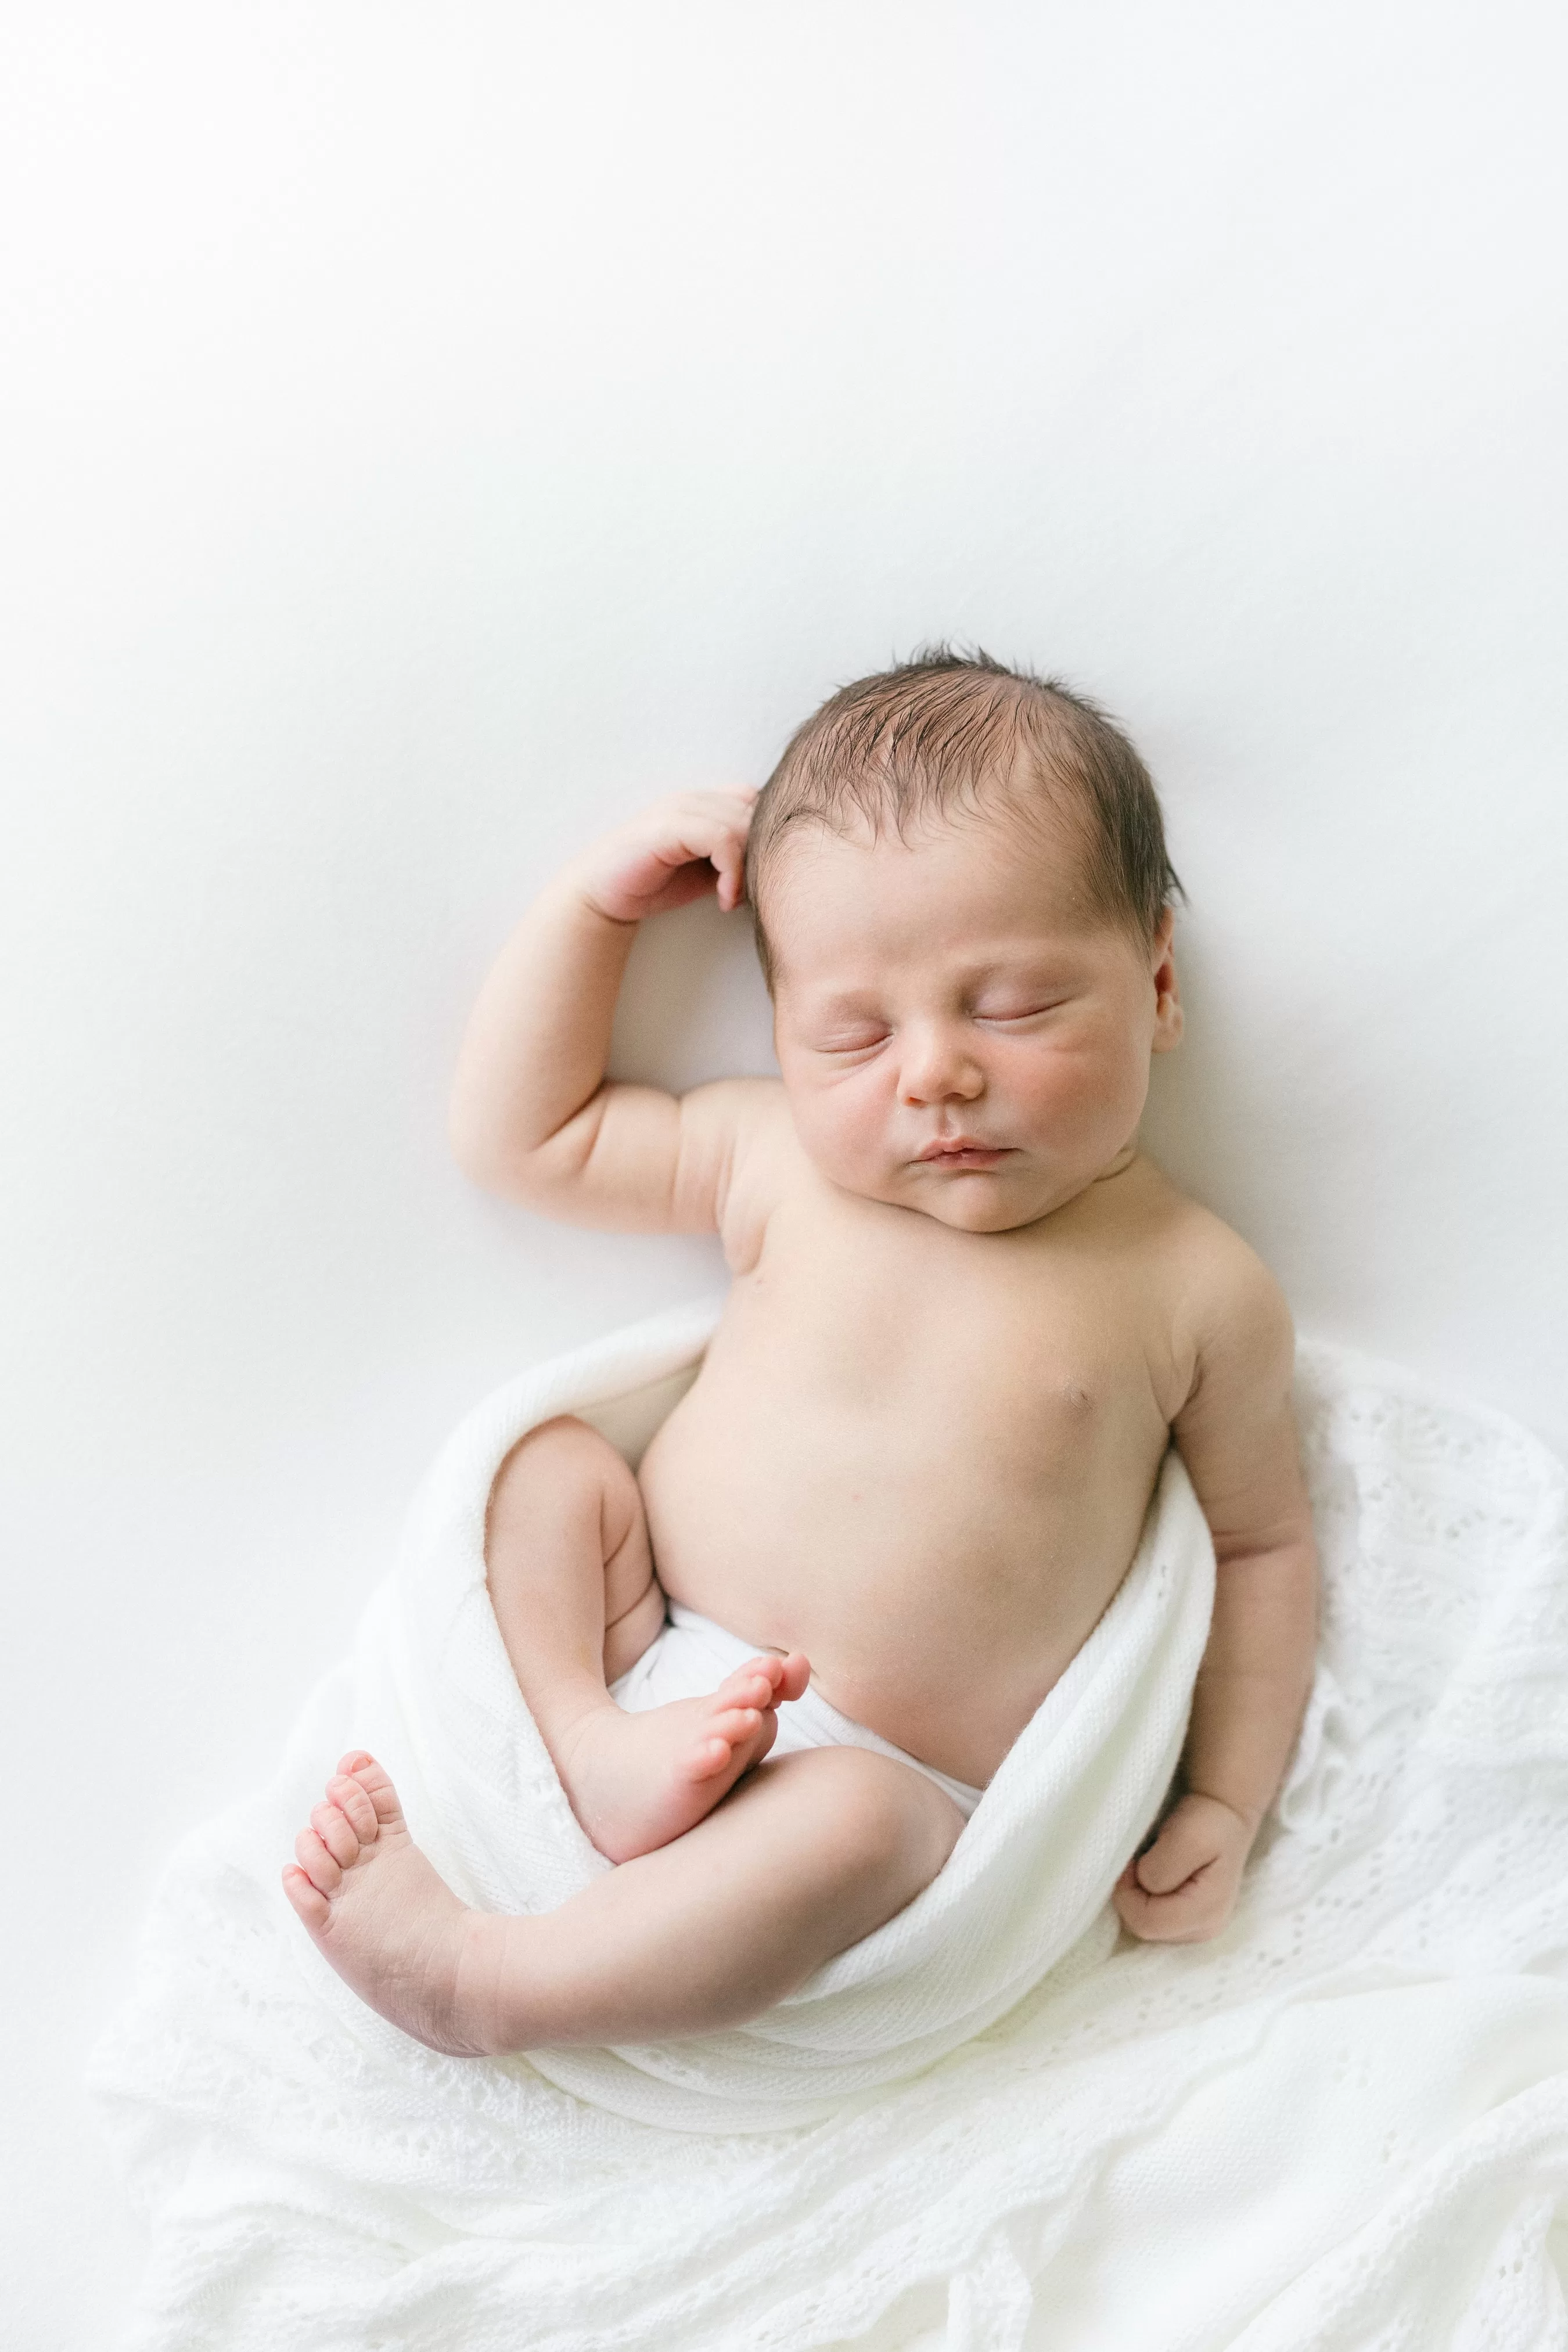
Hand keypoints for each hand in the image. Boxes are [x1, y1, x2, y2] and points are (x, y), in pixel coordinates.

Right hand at [571, 791, 758, 924]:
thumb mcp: (706, 869)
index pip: (757, 800)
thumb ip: (735, 856)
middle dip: (761, 854)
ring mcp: (679, 808)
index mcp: (703, 802)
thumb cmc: (653, 885)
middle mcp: (693, 798)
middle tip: (751, 892)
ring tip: (733, 897)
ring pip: (744, 823)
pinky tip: (723, 898)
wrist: (601, 896)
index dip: (765, 836)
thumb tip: (778, 864)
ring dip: (748, 867)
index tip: (757, 877)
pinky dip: (732, 871)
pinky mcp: (668, 827)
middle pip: (757, 810)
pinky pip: (721, 838)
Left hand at [1112, 1791, 1253, 1943]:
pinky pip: (1153, 1919)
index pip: (1146, 1922)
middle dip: (1132, 1893)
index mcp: (1207, 1913)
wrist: (1226, 1815)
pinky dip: (1145, 1897)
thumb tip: (1140, 1884)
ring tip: (1154, 1864)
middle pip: (1144, 1927)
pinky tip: (1157, 1876)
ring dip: (1138, 1894)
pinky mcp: (1190, 1922)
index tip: (1132, 1860)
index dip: (1128, 1892)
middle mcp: (1204, 1930)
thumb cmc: (1209, 1822)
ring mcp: (1198, 1929)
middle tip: (1141, 1859)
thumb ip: (1160, 1867)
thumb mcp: (1187, 1837)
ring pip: (1146, 1924)